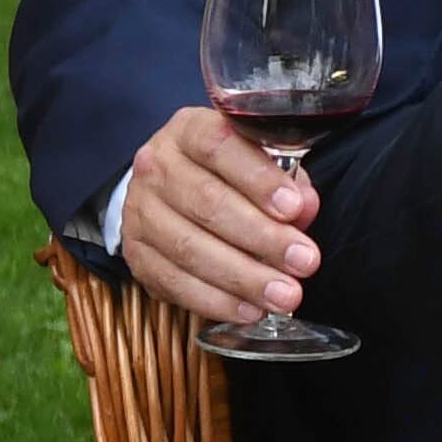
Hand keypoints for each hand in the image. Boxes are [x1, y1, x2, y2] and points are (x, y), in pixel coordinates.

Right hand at [120, 105, 322, 326]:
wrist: (171, 190)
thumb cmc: (231, 173)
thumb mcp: (262, 162)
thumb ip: (287, 181)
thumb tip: (304, 207)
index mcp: (189, 131)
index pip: (219, 146)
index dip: (258, 178)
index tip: (293, 208)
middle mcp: (156, 167)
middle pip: (207, 203)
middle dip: (262, 238)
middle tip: (305, 263)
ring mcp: (140, 212)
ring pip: (189, 248)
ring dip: (243, 278)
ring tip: (285, 296)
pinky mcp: (136, 255)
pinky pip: (173, 282)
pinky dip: (215, 301)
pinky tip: (250, 310)